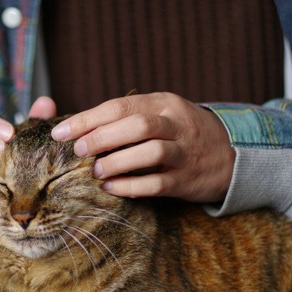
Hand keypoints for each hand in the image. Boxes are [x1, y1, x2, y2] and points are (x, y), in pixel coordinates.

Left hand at [51, 92, 233, 202]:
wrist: (231, 154)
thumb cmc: (179, 134)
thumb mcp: (158, 114)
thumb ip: (124, 118)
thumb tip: (75, 128)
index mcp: (163, 103)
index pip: (120, 106)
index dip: (87, 119)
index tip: (60, 132)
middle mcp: (176, 124)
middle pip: (137, 125)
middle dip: (102, 138)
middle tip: (77, 151)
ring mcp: (185, 152)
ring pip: (151, 152)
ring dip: (118, 162)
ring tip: (95, 171)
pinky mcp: (188, 179)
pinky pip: (158, 183)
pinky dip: (131, 186)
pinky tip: (110, 188)